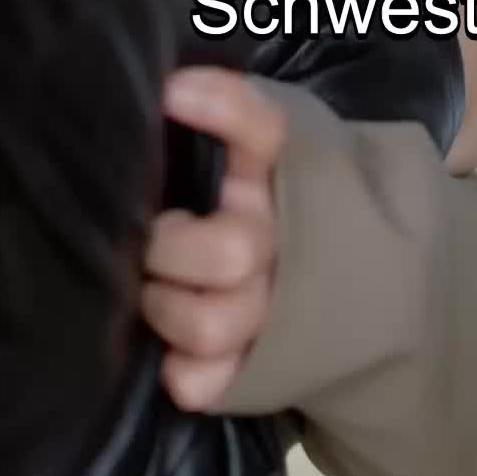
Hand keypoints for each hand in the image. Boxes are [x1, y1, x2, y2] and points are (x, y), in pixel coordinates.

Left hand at [140, 67, 285, 411]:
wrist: (325, 274)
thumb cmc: (248, 193)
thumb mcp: (245, 144)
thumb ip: (217, 118)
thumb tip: (158, 92)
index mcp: (282, 171)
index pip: (262, 128)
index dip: (222, 108)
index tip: (171, 94)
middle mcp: (279, 239)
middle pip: (231, 252)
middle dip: (169, 246)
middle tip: (151, 239)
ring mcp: (269, 309)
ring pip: (211, 322)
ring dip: (166, 307)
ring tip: (154, 290)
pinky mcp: (250, 368)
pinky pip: (204, 383)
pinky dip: (180, 368)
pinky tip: (172, 346)